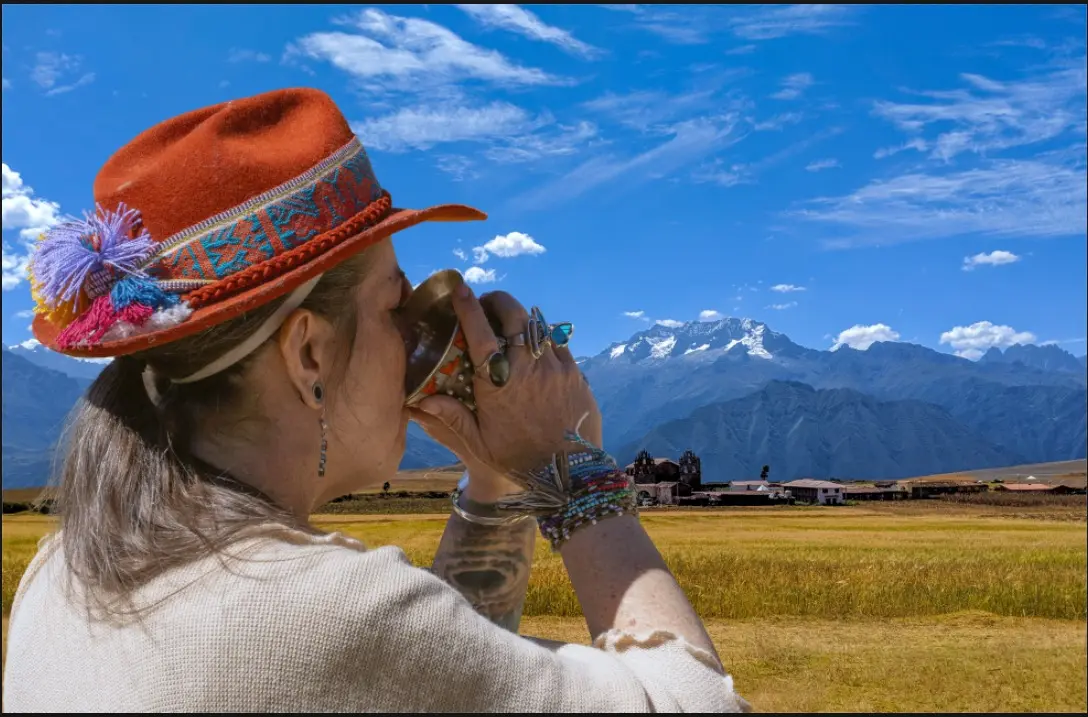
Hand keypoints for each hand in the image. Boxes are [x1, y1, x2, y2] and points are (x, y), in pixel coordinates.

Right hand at [408, 285, 601, 503]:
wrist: (571, 475)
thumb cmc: (519, 460)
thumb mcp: (479, 443)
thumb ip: (451, 417)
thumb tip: (419, 401)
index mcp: (498, 384)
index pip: (480, 333)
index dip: (468, 307)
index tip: (459, 289)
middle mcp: (528, 368)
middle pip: (514, 315)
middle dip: (498, 301)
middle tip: (487, 303)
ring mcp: (556, 368)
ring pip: (538, 324)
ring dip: (522, 317)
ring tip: (511, 322)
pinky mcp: (576, 374)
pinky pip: (559, 342)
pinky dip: (544, 336)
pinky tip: (537, 346)